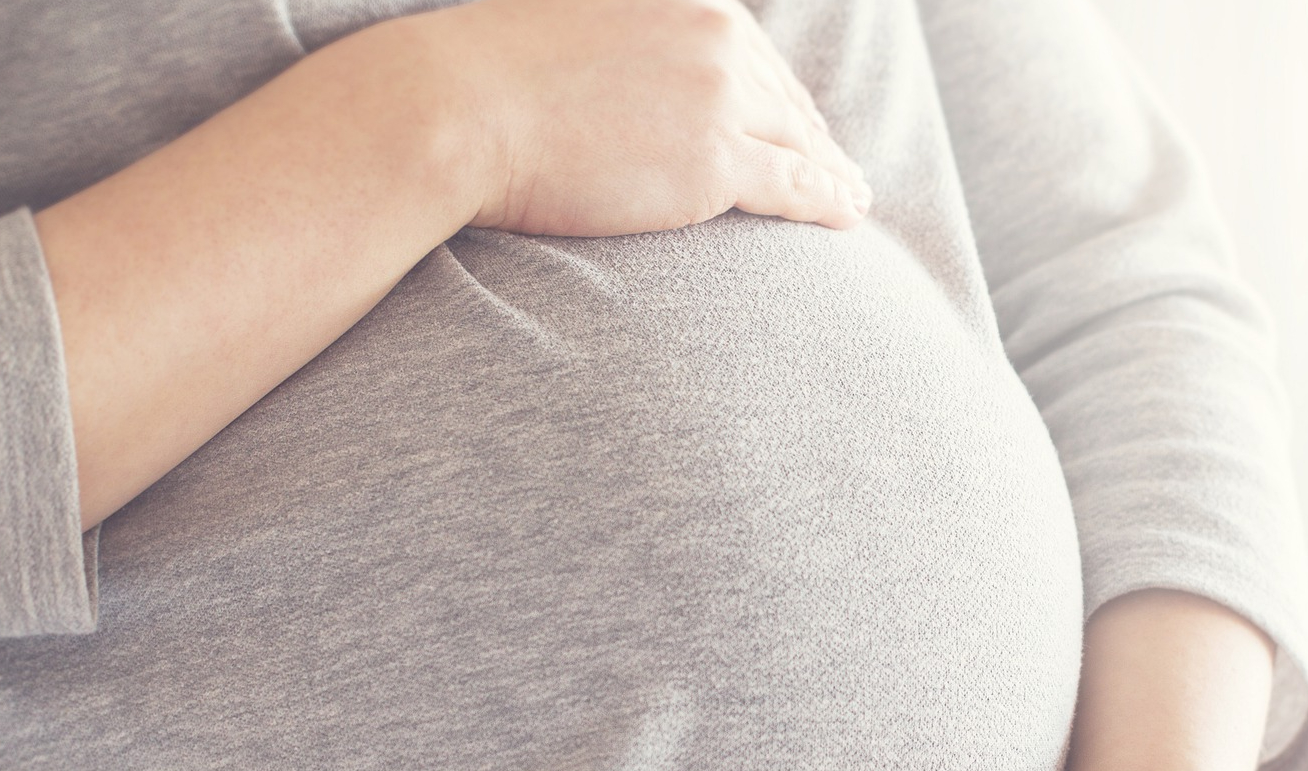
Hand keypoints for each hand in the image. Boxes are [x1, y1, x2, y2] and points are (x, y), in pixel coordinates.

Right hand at [389, 0, 870, 235]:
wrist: (456, 109)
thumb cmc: (486, 75)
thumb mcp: (568, 25)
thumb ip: (618, 39)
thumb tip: (625, 72)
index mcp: (686, 1)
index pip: (749, 53)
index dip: (776, 95)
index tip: (794, 122)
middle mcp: (715, 38)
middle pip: (782, 97)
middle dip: (812, 134)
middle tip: (836, 166)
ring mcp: (720, 99)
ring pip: (799, 142)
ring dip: (833, 171)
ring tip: (852, 197)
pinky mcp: (716, 163)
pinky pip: (795, 184)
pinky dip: (830, 200)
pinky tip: (849, 212)